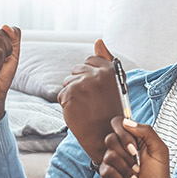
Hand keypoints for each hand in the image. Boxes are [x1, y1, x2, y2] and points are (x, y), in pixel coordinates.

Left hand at [57, 40, 123, 163]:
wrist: (106, 137)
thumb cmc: (111, 111)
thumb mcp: (114, 84)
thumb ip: (105, 60)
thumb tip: (98, 40)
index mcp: (110, 70)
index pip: (90, 60)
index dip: (89, 74)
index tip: (95, 88)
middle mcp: (97, 75)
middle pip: (77, 70)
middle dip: (80, 83)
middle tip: (91, 101)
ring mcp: (82, 84)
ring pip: (67, 82)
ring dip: (72, 94)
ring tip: (85, 107)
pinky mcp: (70, 95)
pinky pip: (62, 95)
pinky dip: (67, 105)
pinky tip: (79, 113)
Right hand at [97, 118, 174, 177]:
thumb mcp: (160, 151)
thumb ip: (147, 132)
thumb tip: (127, 122)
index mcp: (133, 140)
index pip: (118, 124)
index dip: (124, 133)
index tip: (134, 146)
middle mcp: (121, 149)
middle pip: (110, 138)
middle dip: (126, 153)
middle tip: (137, 162)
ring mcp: (112, 162)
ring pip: (109, 155)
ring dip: (126, 168)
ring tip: (134, 176)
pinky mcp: (106, 175)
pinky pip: (105, 169)